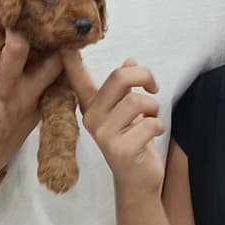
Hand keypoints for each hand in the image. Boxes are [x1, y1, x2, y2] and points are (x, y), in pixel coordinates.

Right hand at [62, 54, 165, 197]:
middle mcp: (92, 118)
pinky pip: (149, 124)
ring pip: (136, 101)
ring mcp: (104, 135)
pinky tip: (153, 134)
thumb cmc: (133, 142)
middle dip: (144, 76)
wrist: (138, 180)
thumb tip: (131, 61)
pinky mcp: (120, 149)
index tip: (65, 44)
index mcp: (92, 106)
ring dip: (153, 107)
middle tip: (153, 86)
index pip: (78, 78)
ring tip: (152, 118)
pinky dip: (159, 126)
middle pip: (119, 78)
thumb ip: (127, 87)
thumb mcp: (129, 111)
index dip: (72, 61)